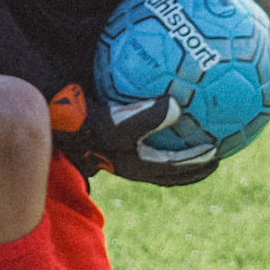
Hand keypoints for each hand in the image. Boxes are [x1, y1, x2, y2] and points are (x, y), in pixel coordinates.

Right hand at [48, 85, 218, 185]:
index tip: (218, 153)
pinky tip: (159, 98)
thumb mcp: (115, 125)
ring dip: (174, 148)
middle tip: (213, 152)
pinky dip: (154, 122)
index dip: (197, 165)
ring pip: (154, 154)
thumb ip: (147, 116)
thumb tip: (177, 106)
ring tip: (191, 132)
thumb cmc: (84, 126)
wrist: (52, 126)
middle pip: (167, 169)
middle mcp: (128, 161)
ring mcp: (118, 152)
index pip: (173, 171)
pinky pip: (139, 131)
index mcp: (134, 165)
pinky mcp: (107, 136)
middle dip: (191, 164)